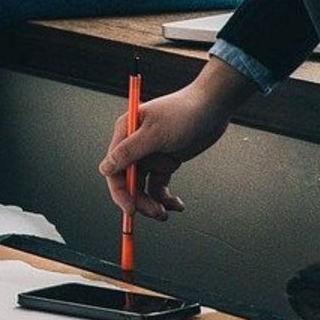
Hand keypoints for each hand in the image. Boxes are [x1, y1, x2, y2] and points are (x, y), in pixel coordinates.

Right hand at [97, 63, 253, 220]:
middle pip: (128, 182)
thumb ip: (129, 152)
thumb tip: (105, 168)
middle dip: (140, 200)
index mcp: (125, 134)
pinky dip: (166, 197)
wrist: (214, 106)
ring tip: (167, 211)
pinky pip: (159, 185)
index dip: (120, 191)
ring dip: (153, 202)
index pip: (114, 169)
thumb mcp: (156, 134)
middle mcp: (134, 146)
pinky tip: (176, 204)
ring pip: (143, 187)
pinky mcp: (165, 161)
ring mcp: (150, 155)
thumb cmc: (185, 113)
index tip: (130, 209)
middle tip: (156, 213)